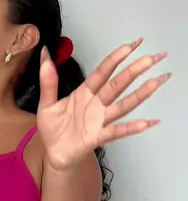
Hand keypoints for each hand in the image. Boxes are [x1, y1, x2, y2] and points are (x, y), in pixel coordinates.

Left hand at [36, 39, 169, 171]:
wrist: (53, 155)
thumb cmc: (53, 130)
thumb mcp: (47, 103)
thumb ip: (48, 81)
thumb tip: (45, 54)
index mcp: (85, 93)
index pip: (103, 72)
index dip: (116, 58)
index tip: (132, 45)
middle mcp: (96, 104)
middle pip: (118, 85)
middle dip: (135, 71)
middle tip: (153, 57)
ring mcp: (100, 121)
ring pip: (123, 105)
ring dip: (140, 94)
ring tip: (156, 82)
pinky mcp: (98, 137)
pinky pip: (116, 131)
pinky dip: (131, 128)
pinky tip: (147, 122)